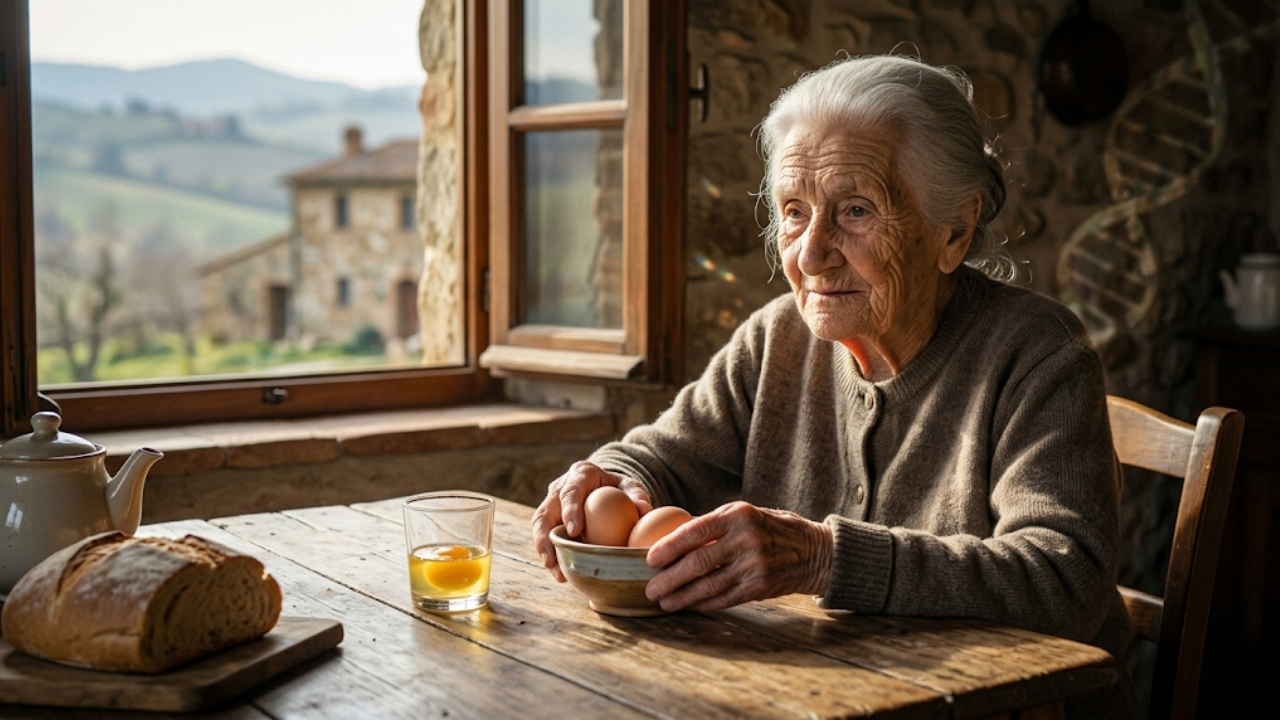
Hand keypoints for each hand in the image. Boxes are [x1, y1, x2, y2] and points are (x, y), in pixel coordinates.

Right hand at [531, 461, 651, 581]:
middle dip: (546, 536)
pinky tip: (560, 573)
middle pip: (546, 511)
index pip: (571, 491)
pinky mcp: (550, 520)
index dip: (570, 510)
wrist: (607, 488)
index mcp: (580, 474)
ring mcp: (552, 504)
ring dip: (545, 550)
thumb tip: (646, 512)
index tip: (574, 531)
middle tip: (553, 559)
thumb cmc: (620, 488)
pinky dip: (551, 555)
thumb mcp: (631, 487)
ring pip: (540, 527)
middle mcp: (560, 488)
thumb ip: (637, 496)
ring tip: (556, 572)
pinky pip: (545, 538)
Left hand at [644, 501, 832, 611]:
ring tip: (664, 602)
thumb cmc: (770, 528)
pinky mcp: (760, 587)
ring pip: (709, 585)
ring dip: (682, 596)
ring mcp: (754, 566)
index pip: (695, 531)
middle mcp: (746, 540)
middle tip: (650, 588)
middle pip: (698, 562)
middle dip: (670, 578)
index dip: (669, 546)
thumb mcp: (744, 514)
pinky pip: (725, 598)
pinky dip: (704, 604)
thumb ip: (712, 525)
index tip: (649, 559)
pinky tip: (690, 606)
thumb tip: (671, 538)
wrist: (814, 551)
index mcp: (737, 516)